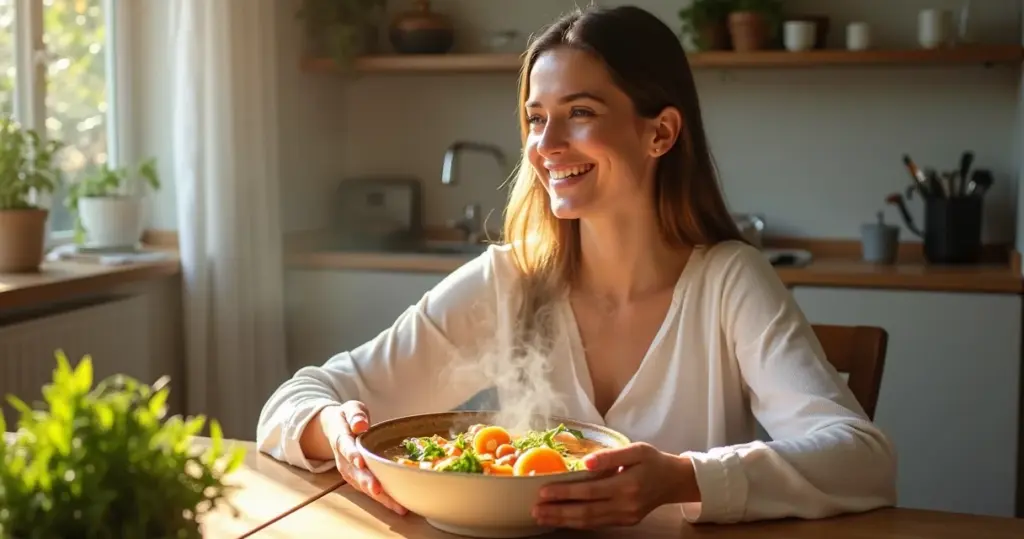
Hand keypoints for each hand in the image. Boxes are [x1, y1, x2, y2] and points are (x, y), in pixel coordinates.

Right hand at [318, 401, 407, 514]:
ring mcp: (349, 472)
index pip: (345, 447)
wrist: (336, 428)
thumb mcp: (351, 409)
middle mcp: (343, 459)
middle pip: (354, 473)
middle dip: (367, 482)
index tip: (361, 462)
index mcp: (341, 439)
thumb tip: (360, 425)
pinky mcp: (357, 480)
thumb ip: (355, 415)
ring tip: (396, 505)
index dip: (353, 455)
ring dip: (379, 497)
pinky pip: (369, 491)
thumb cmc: (348, 418)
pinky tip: (398, 506)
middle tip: (379, 490)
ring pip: (362, 486)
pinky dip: (383, 500)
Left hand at [531, 442, 698, 528]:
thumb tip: (586, 463)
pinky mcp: (625, 521)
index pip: (589, 492)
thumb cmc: (653, 461)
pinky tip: (562, 519)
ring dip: (563, 521)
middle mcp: (625, 505)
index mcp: (627, 485)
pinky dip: (577, 523)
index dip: (565, 493)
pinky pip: (597, 524)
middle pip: (585, 512)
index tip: (544, 492)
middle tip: (536, 510)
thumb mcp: (636, 450)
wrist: (674, 481)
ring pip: (589, 522)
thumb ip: (610, 456)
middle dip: (558, 512)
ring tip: (543, 517)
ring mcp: (625, 516)